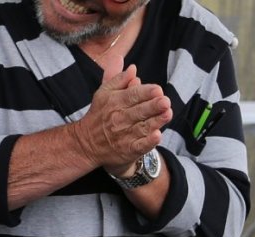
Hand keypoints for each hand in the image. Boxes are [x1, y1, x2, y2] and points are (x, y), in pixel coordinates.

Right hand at [72, 53, 171, 175]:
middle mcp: (118, 119)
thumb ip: (118, 78)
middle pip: (139, 111)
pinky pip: (139, 146)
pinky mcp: (127, 150)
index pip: (132, 96)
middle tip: (166, 101)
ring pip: (142, 128)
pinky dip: (148, 142)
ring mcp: (123, 136)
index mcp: (114, 102)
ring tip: (168, 114)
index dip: (145, 92)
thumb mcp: (104, 94)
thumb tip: (132, 67)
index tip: (158, 89)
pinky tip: (157, 136)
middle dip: (153, 106)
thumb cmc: (100, 115)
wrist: (86, 144)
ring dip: (156, 121)